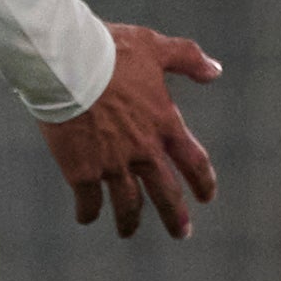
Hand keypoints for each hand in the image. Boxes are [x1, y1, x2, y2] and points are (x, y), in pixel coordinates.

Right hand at [43, 21, 220, 239]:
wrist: (65, 64)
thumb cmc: (109, 50)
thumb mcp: (155, 47)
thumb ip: (188, 58)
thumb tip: (215, 71)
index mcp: (165, 123)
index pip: (193, 161)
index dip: (203, 181)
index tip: (206, 197)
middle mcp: (143, 150)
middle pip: (165, 193)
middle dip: (175, 215)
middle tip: (181, 232)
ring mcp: (112, 163)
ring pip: (127, 203)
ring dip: (130, 221)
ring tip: (127, 233)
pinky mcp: (81, 170)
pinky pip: (88, 200)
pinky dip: (88, 211)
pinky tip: (86, 218)